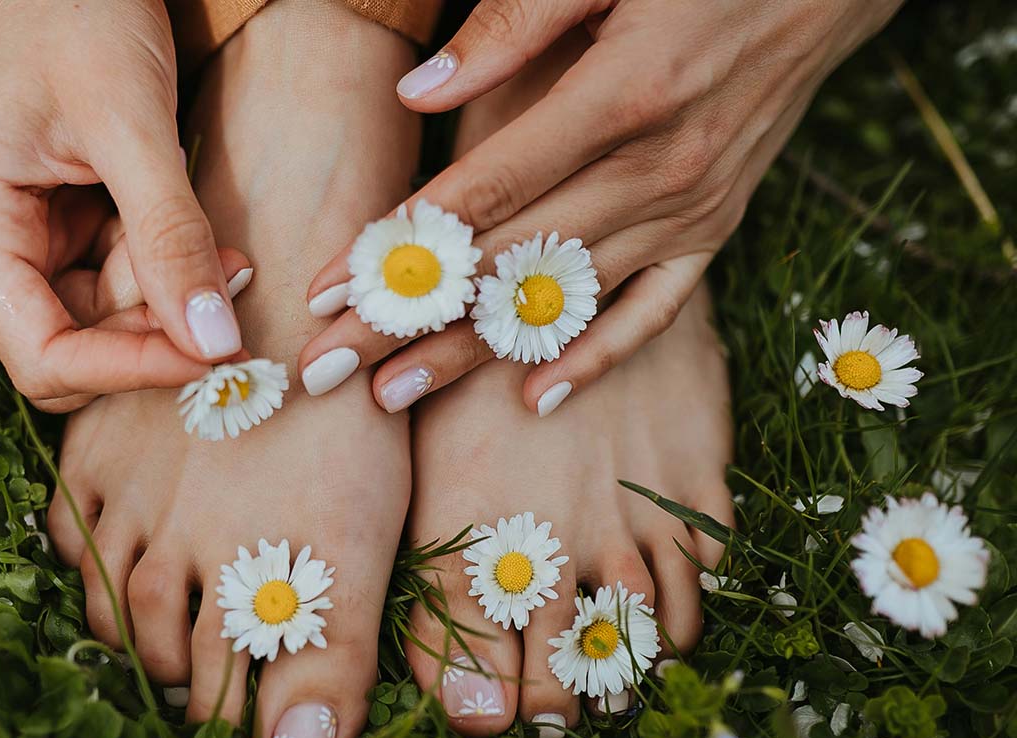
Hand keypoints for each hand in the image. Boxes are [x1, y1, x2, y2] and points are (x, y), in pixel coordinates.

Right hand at [0, 0, 247, 411]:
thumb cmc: (75, 12)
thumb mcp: (129, 123)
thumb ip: (169, 237)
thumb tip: (212, 344)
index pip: (42, 356)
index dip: (127, 372)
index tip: (212, 358)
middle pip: (78, 344)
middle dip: (158, 330)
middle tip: (230, 291)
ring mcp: (26, 237)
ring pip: (110, 317)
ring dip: (174, 297)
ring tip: (228, 254)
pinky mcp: (65, 225)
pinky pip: (124, 278)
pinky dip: (171, 269)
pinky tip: (210, 244)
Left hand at [300, 0, 902, 414]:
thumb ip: (509, 28)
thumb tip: (418, 92)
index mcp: (618, 100)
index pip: (481, 194)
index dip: (400, 247)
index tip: (327, 289)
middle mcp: (653, 172)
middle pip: (502, 264)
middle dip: (406, 318)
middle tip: (327, 367)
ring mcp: (686, 212)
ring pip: (557, 301)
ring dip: (469, 353)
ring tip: (392, 395)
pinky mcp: (711, 231)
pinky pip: (649, 314)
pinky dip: (593, 358)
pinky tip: (534, 398)